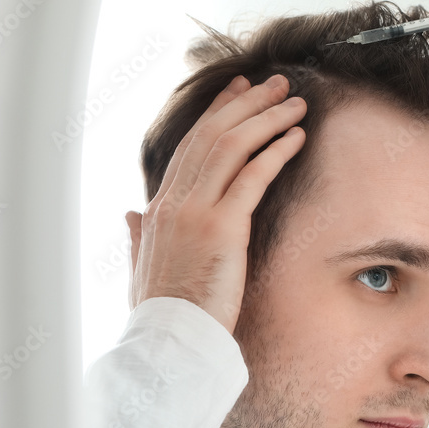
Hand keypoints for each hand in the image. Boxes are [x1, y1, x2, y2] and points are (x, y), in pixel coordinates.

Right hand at [124, 74, 306, 334]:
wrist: (165, 343)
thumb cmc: (161, 315)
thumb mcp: (142, 269)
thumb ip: (138, 237)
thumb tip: (131, 215)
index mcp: (158, 209)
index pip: (190, 146)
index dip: (217, 113)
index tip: (239, 91)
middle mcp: (173, 201)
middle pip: (212, 134)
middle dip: (247, 102)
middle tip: (276, 83)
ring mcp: (195, 211)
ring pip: (232, 145)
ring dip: (267, 118)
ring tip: (295, 102)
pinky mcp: (221, 228)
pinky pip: (253, 176)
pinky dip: (277, 151)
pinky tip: (297, 137)